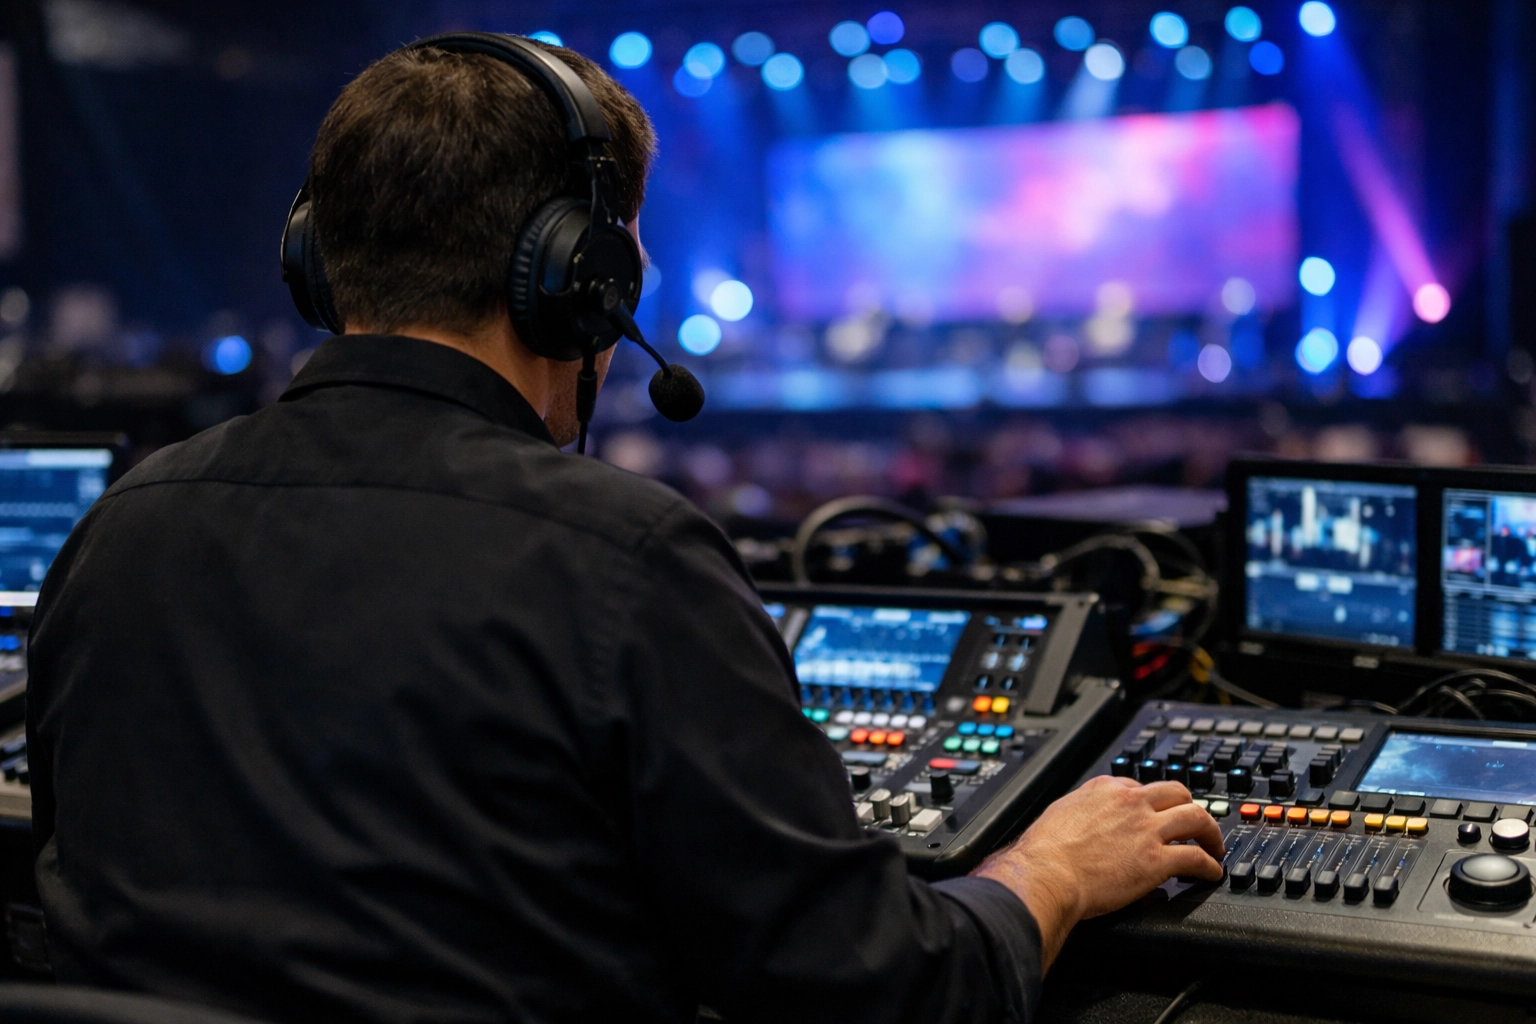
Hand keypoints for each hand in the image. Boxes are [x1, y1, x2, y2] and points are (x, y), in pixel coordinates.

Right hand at [973, 776, 1223, 968]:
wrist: (1046, 874)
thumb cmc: (1044, 852)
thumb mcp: (1061, 813)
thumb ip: (1082, 811)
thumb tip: (1087, 821)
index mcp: (1105, 789)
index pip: (1142, 786)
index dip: (1154, 803)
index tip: (1157, 814)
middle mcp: (1130, 803)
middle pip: (1177, 793)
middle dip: (1190, 806)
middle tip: (1196, 823)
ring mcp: (1147, 830)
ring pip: (1196, 817)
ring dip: (1210, 832)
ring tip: (1213, 845)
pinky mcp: (1157, 861)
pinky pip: (1196, 858)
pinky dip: (1209, 865)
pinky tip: (1211, 873)